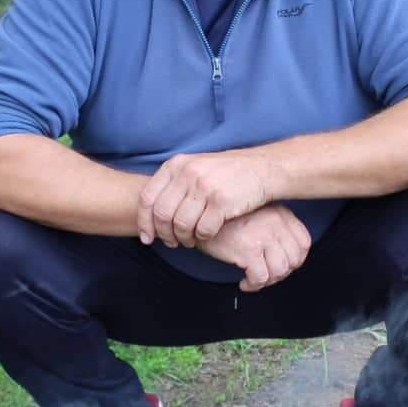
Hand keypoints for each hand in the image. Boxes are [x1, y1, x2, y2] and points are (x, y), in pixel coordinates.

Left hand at [137, 151, 279, 247]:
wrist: (263, 169)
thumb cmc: (228, 173)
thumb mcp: (196, 167)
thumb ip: (175, 183)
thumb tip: (152, 211)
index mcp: (177, 164)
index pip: (147, 197)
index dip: (144, 222)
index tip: (147, 238)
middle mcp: (187, 173)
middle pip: (162, 214)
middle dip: (164, 234)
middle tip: (171, 243)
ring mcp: (204, 187)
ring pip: (181, 224)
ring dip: (183, 238)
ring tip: (189, 241)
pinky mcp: (221, 201)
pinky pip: (203, 229)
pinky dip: (203, 237)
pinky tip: (207, 235)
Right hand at [198, 204, 311, 292]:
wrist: (200, 217)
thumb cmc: (227, 220)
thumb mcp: (257, 215)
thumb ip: (275, 228)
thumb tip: (288, 257)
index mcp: (281, 213)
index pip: (304, 242)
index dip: (296, 260)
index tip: (282, 265)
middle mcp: (276, 223)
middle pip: (294, 259)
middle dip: (281, 274)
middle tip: (266, 276)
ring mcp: (263, 236)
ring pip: (280, 271)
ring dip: (268, 282)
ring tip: (255, 280)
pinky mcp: (248, 249)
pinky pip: (261, 278)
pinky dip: (254, 286)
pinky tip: (244, 283)